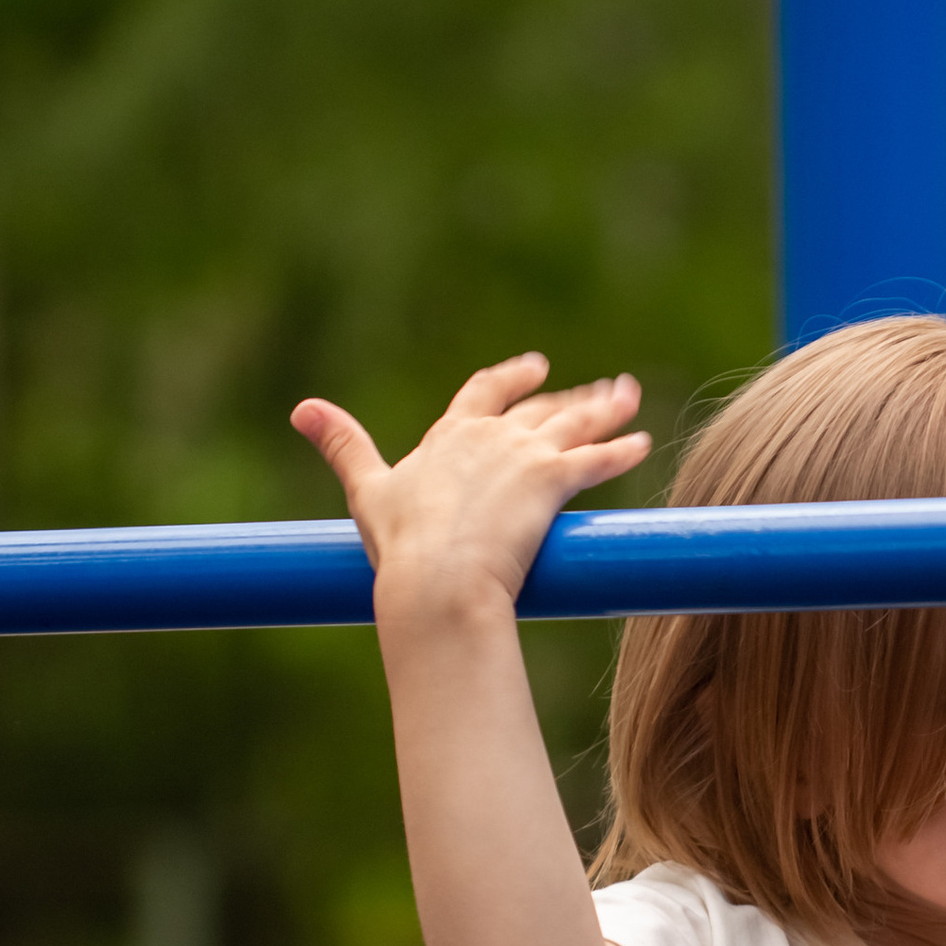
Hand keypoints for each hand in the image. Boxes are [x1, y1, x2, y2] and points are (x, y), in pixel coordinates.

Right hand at [291, 355, 650, 615]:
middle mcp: (492, 437)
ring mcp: (525, 456)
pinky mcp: (553, 481)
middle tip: (604, 390)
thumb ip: (342, 445)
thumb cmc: (400, 545)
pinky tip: (643, 443)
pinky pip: (598, 459)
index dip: (511, 379)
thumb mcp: (368, 489)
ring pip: (576, 424)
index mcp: (451, 436)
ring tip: (629, 398)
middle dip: (573, 398)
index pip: (485, 393)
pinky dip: (623, 450)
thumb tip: (302, 408)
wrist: (438, 578)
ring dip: (607, 410)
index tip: (535, 368)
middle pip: (541, 407)